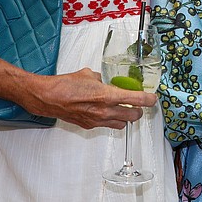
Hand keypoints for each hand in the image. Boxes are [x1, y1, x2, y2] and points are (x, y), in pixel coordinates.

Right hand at [26, 68, 156, 129]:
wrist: (48, 98)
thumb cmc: (65, 85)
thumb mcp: (88, 75)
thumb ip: (101, 79)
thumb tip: (106, 81)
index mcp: (107, 95)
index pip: (136, 100)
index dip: (149, 100)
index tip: (153, 98)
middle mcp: (104, 111)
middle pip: (133, 116)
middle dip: (138, 111)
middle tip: (138, 105)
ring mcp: (97, 121)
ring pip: (122, 125)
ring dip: (125, 118)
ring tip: (123, 110)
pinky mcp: (89, 126)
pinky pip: (107, 126)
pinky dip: (111, 120)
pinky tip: (106, 112)